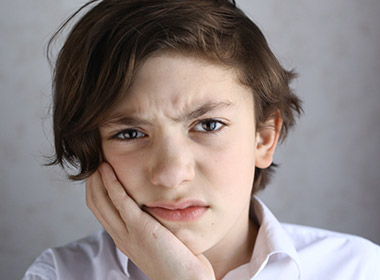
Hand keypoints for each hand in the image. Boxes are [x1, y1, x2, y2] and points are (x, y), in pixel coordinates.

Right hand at [86, 162, 215, 279]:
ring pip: (102, 201)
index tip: (100, 174)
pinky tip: (108, 169)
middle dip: (93, 182)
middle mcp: (121, 237)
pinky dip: (111, 183)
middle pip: (96, 205)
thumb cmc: (179, 263)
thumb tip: (156, 210)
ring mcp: (128, 234)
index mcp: (124, 240)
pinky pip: (119, 201)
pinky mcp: (140, 229)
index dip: (97, 191)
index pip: (102, 212)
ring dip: (98, 179)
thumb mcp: (159, 242)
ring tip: (98, 160)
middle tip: (95, 162)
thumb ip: (153, 226)